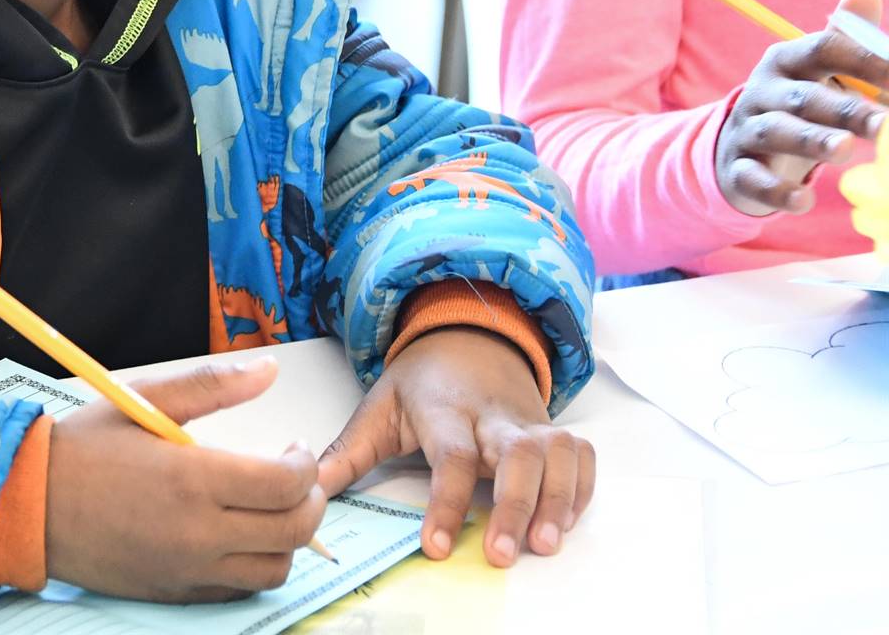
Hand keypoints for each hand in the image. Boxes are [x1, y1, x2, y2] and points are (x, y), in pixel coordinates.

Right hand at [46, 359, 326, 601]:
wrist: (29, 504)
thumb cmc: (83, 448)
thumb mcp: (143, 400)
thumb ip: (211, 384)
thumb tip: (267, 370)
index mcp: (192, 479)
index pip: (287, 483)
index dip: (305, 463)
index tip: (293, 447)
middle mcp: (198, 532)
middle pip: (294, 530)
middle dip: (311, 500)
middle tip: (296, 478)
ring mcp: (189, 569)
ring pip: (275, 568)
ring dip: (287, 537)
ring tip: (269, 508)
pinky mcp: (178, 591)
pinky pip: (241, 589)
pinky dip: (254, 564)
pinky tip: (239, 535)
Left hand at [318, 327, 593, 567]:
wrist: (467, 336)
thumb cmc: (421, 382)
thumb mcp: (378, 408)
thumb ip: (347, 454)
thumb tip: (309, 492)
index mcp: (443, 408)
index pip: (450, 455)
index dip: (444, 502)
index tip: (434, 546)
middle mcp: (492, 413)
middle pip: (515, 453)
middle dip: (514, 504)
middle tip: (502, 554)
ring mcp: (528, 420)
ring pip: (556, 452)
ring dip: (556, 498)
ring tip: (543, 545)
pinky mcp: (553, 428)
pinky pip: (581, 455)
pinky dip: (582, 487)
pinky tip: (566, 521)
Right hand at [716, 0, 888, 217]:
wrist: (738, 148)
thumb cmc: (797, 106)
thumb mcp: (817, 72)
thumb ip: (846, 39)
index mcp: (785, 61)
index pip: (823, 50)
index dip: (864, 62)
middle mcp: (761, 91)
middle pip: (802, 96)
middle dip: (845, 110)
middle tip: (885, 126)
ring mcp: (746, 131)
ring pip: (775, 132)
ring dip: (809, 141)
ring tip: (844, 151)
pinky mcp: (738, 170)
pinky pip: (753, 179)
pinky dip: (776, 190)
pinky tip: (803, 201)